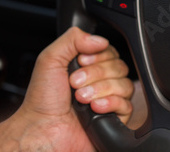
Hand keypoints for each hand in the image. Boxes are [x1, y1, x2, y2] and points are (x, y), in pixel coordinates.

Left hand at [0, 27, 132, 151]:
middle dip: (96, 74)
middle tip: (75, 83)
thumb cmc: (43, 101)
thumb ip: (73, 39)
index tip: (81, 62)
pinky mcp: (115, 118)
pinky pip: (127, 105)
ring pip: (125, 85)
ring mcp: (109, 100)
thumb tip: (100, 39)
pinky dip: (111, 104)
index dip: (98, 56)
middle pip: (120, 66)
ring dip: (101, 89)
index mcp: (88, 67)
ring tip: (82, 99)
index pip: (110, 52)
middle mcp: (100, 82)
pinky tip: (95, 107)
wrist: (42, 130)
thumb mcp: (50, 59)